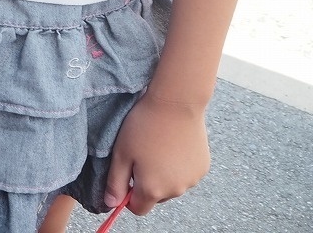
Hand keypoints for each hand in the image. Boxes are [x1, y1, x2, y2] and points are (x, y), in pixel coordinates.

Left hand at [105, 93, 210, 214]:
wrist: (176, 104)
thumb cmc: (144, 127)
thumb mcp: (121, 153)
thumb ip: (115, 182)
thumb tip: (111, 204)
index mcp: (153, 190)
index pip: (138, 209)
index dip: (128, 196)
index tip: (125, 176)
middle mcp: (175, 191)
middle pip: (155, 197)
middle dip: (146, 183)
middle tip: (140, 156)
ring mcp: (192, 180)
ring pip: (171, 186)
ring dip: (163, 175)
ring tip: (157, 148)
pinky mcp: (202, 168)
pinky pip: (185, 175)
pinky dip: (178, 166)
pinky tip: (172, 145)